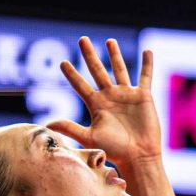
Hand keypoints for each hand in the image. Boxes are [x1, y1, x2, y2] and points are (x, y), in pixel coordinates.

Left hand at [48, 37, 160, 166]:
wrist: (138, 156)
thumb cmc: (114, 150)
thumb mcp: (89, 137)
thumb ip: (70, 128)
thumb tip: (48, 125)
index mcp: (96, 105)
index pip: (80, 85)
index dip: (71, 74)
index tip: (62, 63)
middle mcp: (110, 97)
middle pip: (97, 71)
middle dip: (89, 55)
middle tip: (82, 39)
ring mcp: (127, 95)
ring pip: (119, 69)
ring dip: (114, 55)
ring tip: (109, 41)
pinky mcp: (143, 96)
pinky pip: (146, 76)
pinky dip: (148, 64)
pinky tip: (148, 51)